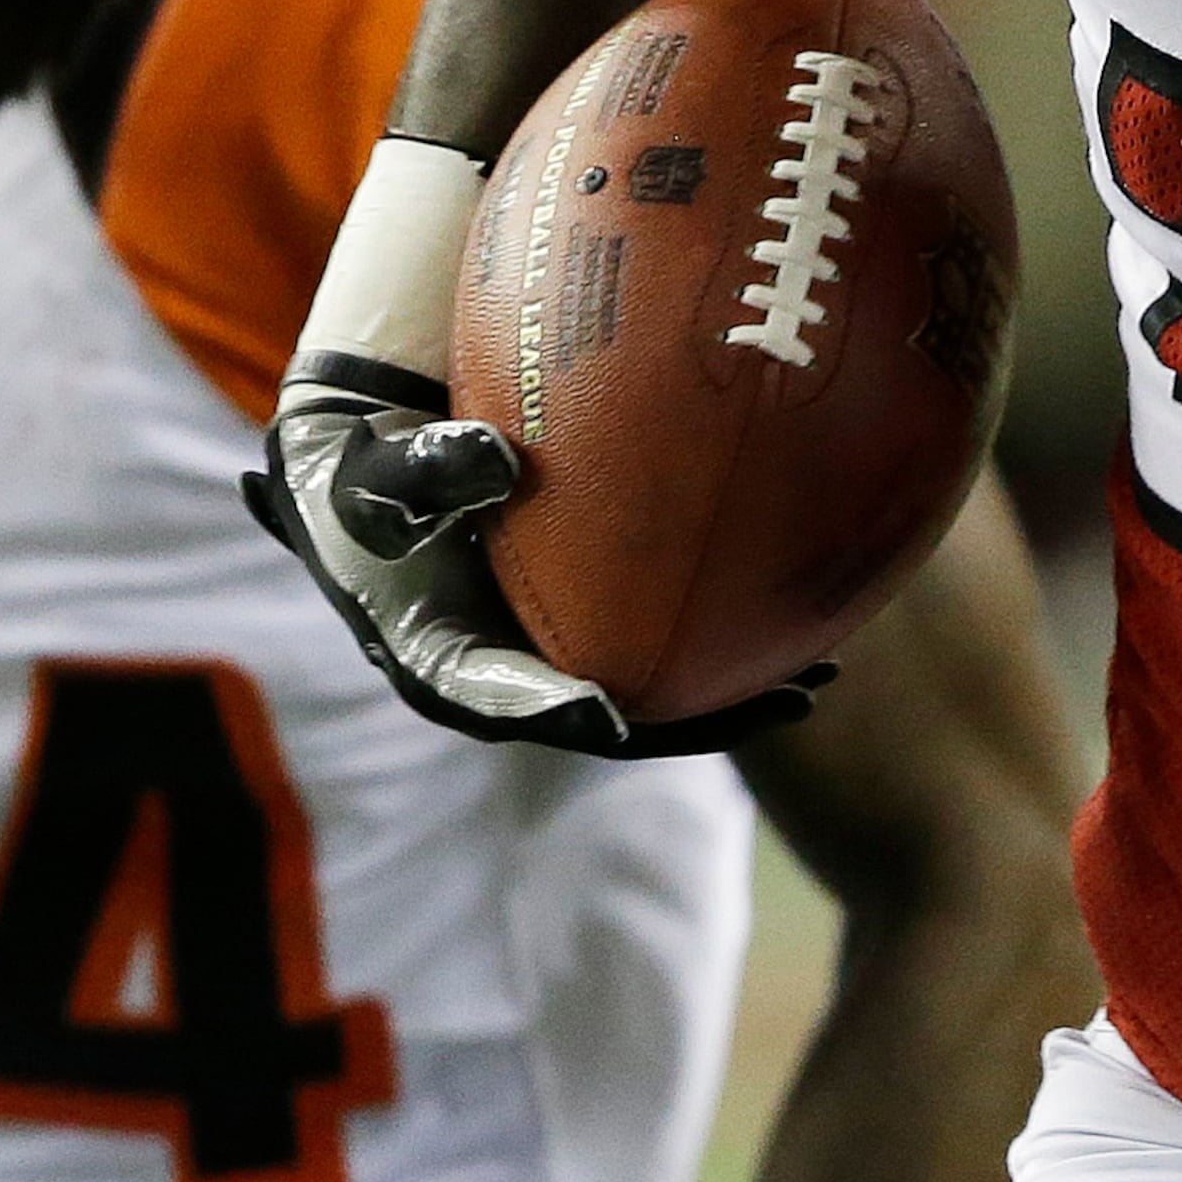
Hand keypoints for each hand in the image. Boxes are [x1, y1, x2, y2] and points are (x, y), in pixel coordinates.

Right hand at [243, 369, 830, 757]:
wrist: (371, 463)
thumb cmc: (364, 467)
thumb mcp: (371, 467)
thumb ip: (422, 470)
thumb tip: (496, 459)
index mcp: (440, 661)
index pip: (502, 700)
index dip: (557, 714)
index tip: (612, 719)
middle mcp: (506, 679)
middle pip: (606, 722)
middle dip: (691, 721)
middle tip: (777, 704)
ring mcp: (548, 659)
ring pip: (648, 693)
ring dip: (727, 694)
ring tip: (816, 678)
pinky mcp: (580, 629)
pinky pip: (656, 644)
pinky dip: (717, 638)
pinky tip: (794, 613)